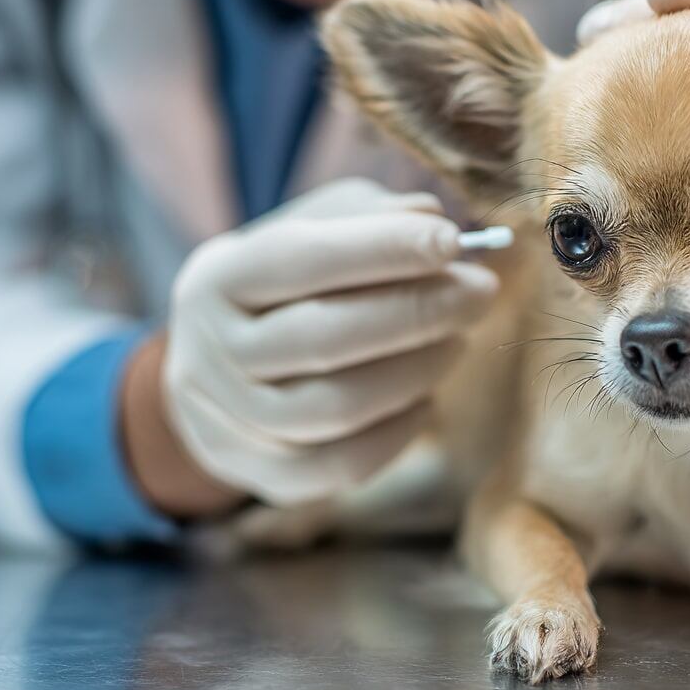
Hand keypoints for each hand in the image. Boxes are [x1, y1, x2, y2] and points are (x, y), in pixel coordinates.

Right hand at [137, 178, 497, 510]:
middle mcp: (210, 351)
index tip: (451, 240)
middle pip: (321, 338)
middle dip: (415, 312)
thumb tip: (429, 220)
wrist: (219, 367)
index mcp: (218, 277)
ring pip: (335, 408)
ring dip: (415, 371)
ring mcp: (228, 421)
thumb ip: (369, 217)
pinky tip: (426, 398)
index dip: (380, 249)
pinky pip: (339, 465)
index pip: (299, 259)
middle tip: (480, 292)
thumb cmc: (288, 284)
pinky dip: (396, 433)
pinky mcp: (258, 473)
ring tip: (458, 340)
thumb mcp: (315, 229)